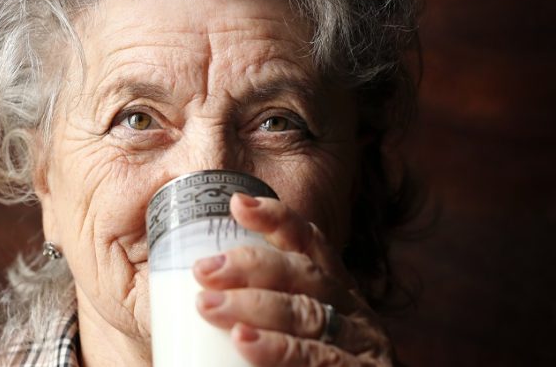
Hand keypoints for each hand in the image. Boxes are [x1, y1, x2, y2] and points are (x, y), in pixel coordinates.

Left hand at [192, 193, 392, 365]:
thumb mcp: (292, 335)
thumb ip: (256, 315)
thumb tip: (193, 298)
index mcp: (333, 292)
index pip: (309, 244)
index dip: (277, 219)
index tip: (238, 204)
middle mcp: (352, 312)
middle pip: (305, 276)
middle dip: (253, 266)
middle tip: (204, 270)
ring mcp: (362, 348)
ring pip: (310, 316)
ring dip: (258, 308)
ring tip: (211, 306)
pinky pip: (322, 361)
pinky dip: (281, 352)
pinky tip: (247, 345)